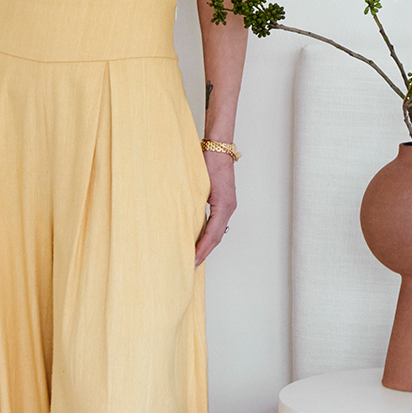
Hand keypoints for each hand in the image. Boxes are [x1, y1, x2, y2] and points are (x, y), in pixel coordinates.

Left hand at [196, 150, 237, 265]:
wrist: (218, 148)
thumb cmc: (208, 162)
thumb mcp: (198, 185)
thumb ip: (193, 205)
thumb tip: (182, 224)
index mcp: (223, 206)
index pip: (212, 235)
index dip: (202, 249)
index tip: (192, 260)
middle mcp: (229, 207)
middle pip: (217, 236)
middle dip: (205, 251)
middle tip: (192, 265)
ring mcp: (228, 205)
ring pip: (219, 231)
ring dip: (208, 244)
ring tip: (196, 256)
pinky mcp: (225, 201)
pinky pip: (219, 222)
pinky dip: (210, 233)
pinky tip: (201, 238)